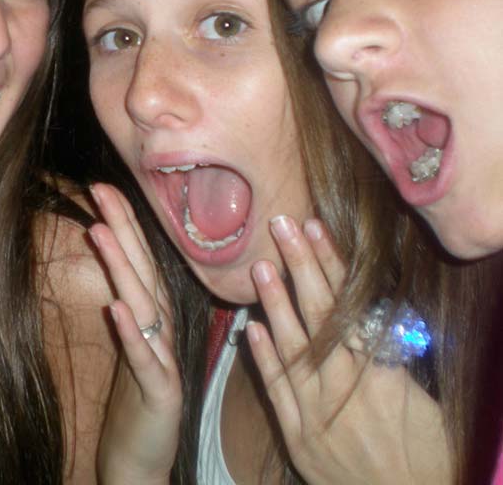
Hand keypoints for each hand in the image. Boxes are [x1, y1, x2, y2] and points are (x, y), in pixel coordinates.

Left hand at [89, 182, 180, 484]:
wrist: (144, 460)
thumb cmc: (135, 401)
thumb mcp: (130, 343)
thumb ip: (128, 304)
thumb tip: (113, 262)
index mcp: (155, 316)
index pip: (140, 260)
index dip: (124, 223)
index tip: (104, 186)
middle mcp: (163, 329)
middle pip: (143, 270)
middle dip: (123, 228)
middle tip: (102, 189)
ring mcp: (163, 359)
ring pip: (144, 305)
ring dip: (123, 268)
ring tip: (100, 233)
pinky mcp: (160, 392)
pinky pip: (145, 359)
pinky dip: (132, 331)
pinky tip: (116, 308)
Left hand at [247, 216, 449, 483]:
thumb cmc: (432, 457)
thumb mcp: (428, 402)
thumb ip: (397, 357)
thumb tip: (380, 311)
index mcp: (383, 375)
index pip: (352, 305)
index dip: (333, 265)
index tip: (316, 229)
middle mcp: (348, 388)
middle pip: (320, 316)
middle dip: (300, 267)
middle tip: (282, 226)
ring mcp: (318, 413)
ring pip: (292, 348)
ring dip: (275, 304)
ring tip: (259, 266)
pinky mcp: (299, 438)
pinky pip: (277, 392)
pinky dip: (264, 359)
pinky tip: (249, 328)